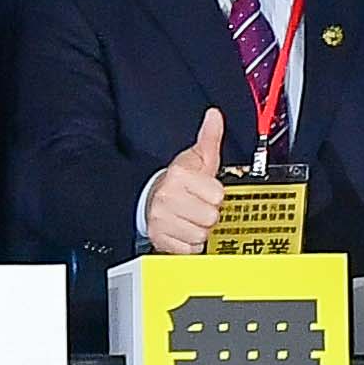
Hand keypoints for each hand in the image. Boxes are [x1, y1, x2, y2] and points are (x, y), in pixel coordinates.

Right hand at [141, 107, 231, 254]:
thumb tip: (215, 116)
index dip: (215, 194)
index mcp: (179, 176)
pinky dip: (189, 243)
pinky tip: (183, 230)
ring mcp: (162, 220)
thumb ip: (209, 138)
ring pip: (201, 235)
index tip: (205, 191)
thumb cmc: (176, 180)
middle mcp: (168, 198)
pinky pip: (189, 248)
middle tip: (197, 206)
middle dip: (208, 213)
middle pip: (210, 217)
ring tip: (190, 218)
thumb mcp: (195, 157)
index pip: (217, 195)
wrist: (146, 199)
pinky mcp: (160, 238)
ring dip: (199, 229)